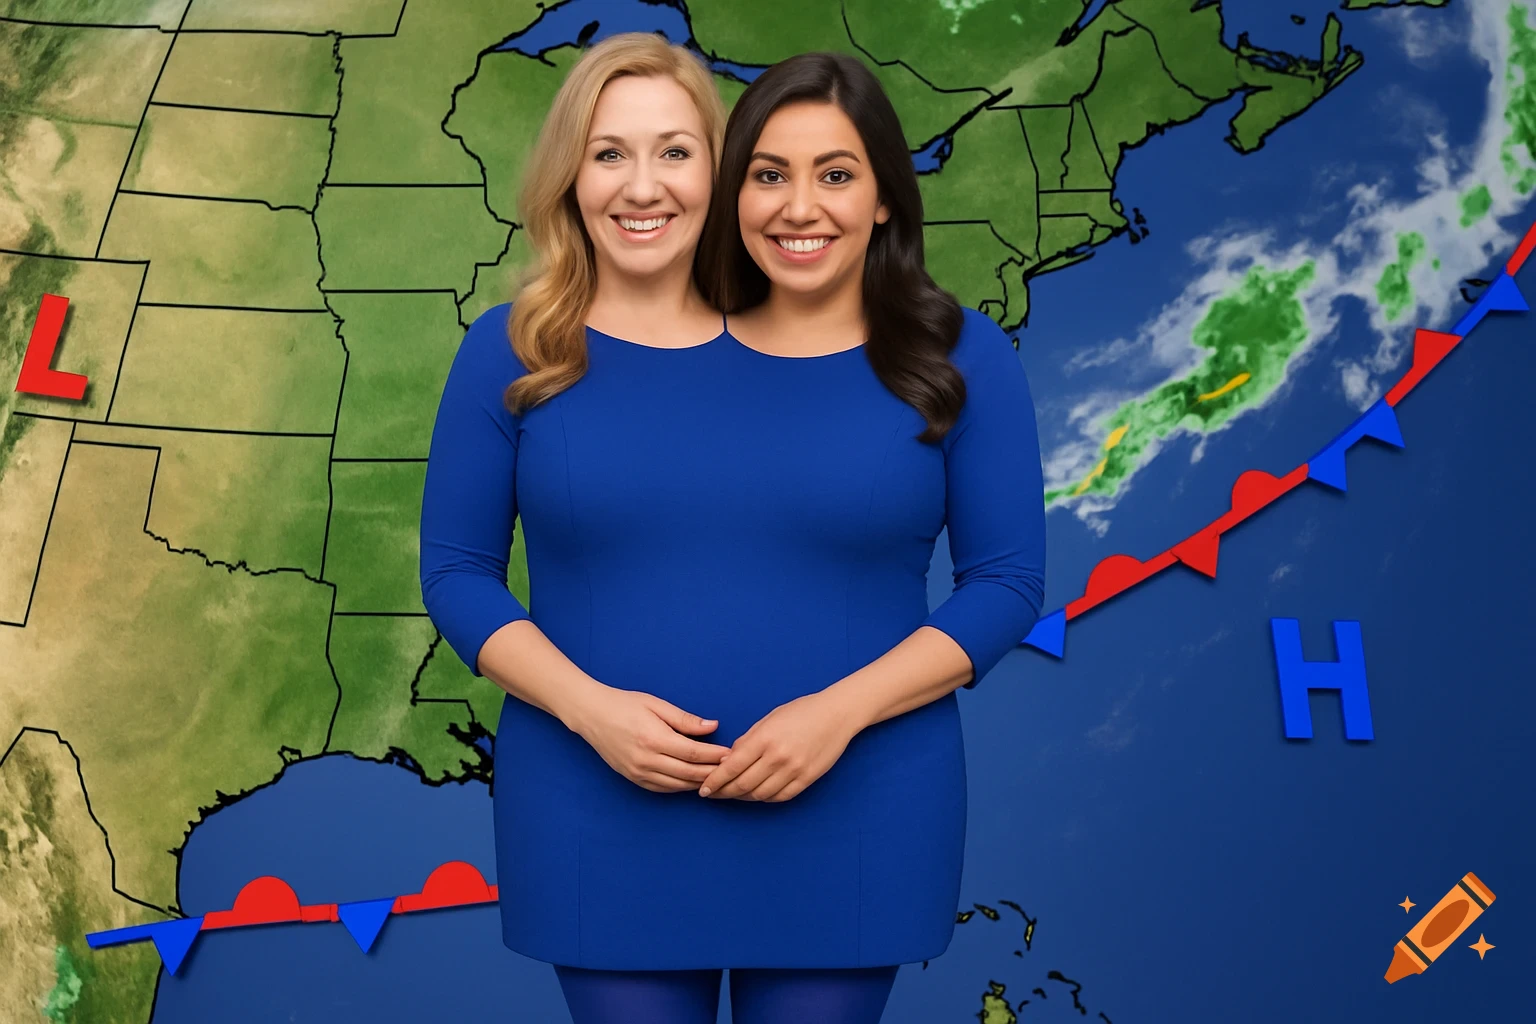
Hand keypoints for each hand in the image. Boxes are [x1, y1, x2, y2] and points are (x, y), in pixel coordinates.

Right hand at [570, 687, 731, 792]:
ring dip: (698, 782)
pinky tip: (692, 781)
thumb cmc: (624, 704)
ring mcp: (638, 772)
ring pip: (677, 785)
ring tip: (716, 777)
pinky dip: (680, 787)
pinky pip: (663, 788)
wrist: (592, 715)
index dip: (715, 756)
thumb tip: (713, 726)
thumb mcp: (656, 705)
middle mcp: (646, 760)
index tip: (731, 754)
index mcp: (654, 739)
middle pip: (688, 773)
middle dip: (712, 772)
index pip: (693, 753)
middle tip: (731, 769)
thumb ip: (685, 719)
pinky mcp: (633, 778)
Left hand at [699, 692, 857, 801]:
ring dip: (743, 797)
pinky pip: (780, 797)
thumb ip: (747, 741)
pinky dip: (765, 798)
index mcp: (764, 739)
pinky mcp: (807, 779)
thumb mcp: (768, 719)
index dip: (714, 782)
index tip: (704, 790)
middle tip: (714, 795)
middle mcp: (778, 757)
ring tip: (734, 794)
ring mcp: (794, 770)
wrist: (837, 714)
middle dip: (724, 793)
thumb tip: (728, 761)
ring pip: (760, 795)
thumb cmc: (801, 712)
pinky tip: (757, 794)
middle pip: (743, 785)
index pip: (732, 768)